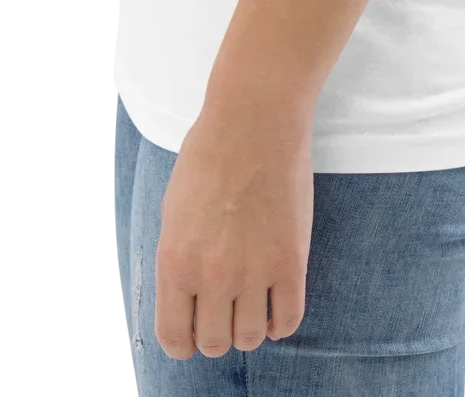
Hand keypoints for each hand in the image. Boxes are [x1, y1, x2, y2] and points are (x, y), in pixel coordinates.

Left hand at [154, 101, 313, 360]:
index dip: (183, 344)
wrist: (254, 121)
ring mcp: (255, 270)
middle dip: (216, 334)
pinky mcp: (292, 261)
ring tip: (250, 307)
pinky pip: (289, 321)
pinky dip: (280, 324)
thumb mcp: (173, 212)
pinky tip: (274, 307)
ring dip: (249, 330)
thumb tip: (186, 298)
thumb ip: (178, 260)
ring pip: (250, 339)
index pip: (175, 337)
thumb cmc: (209, 156)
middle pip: (215, 343)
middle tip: (223, 313)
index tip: (192, 335)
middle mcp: (213, 275)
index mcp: (176, 262)